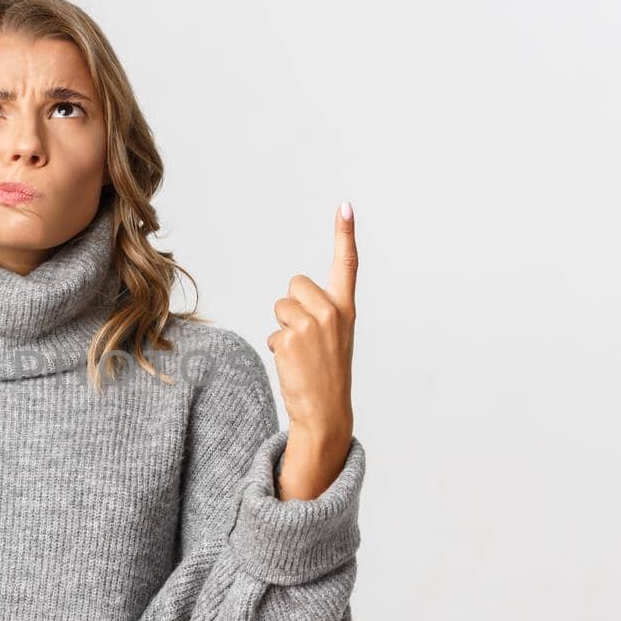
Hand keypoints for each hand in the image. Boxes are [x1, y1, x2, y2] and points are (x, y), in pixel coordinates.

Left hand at [266, 201, 356, 499]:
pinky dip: (277, 349)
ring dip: (283, 329)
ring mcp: (312, 324)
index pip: (347, 265)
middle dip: (292, 307)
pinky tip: (293, 366)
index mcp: (346, 310)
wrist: (326, 414)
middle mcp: (333, 312)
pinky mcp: (292, 337)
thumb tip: (290, 303)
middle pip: (295, 285)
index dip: (345, 234)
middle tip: (306, 339)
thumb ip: (320, 315)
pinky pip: (273, 332)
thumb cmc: (328, 377)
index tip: (345, 206)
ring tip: (300, 355)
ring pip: (280, 307)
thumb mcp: (334, 340)